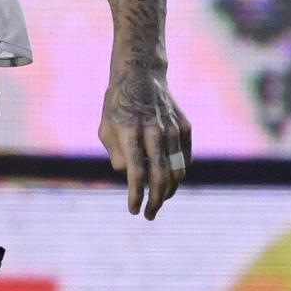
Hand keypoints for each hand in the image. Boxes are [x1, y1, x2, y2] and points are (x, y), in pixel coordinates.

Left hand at [98, 65, 190, 220]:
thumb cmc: (118, 105)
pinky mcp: (184, 127)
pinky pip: (185, 159)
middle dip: (155, 201)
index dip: (136, 195)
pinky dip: (178, 174)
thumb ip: (116, 154)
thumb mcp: (105, 128)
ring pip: (177, 171)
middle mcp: (154, 131)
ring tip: (158, 202)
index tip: (133, 210)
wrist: (142, 75)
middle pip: (160, 176)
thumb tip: (129, 176)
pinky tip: (168, 182)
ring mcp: (172, 128)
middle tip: (149, 215)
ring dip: (168, 192)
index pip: (136, 172)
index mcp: (130, 132)